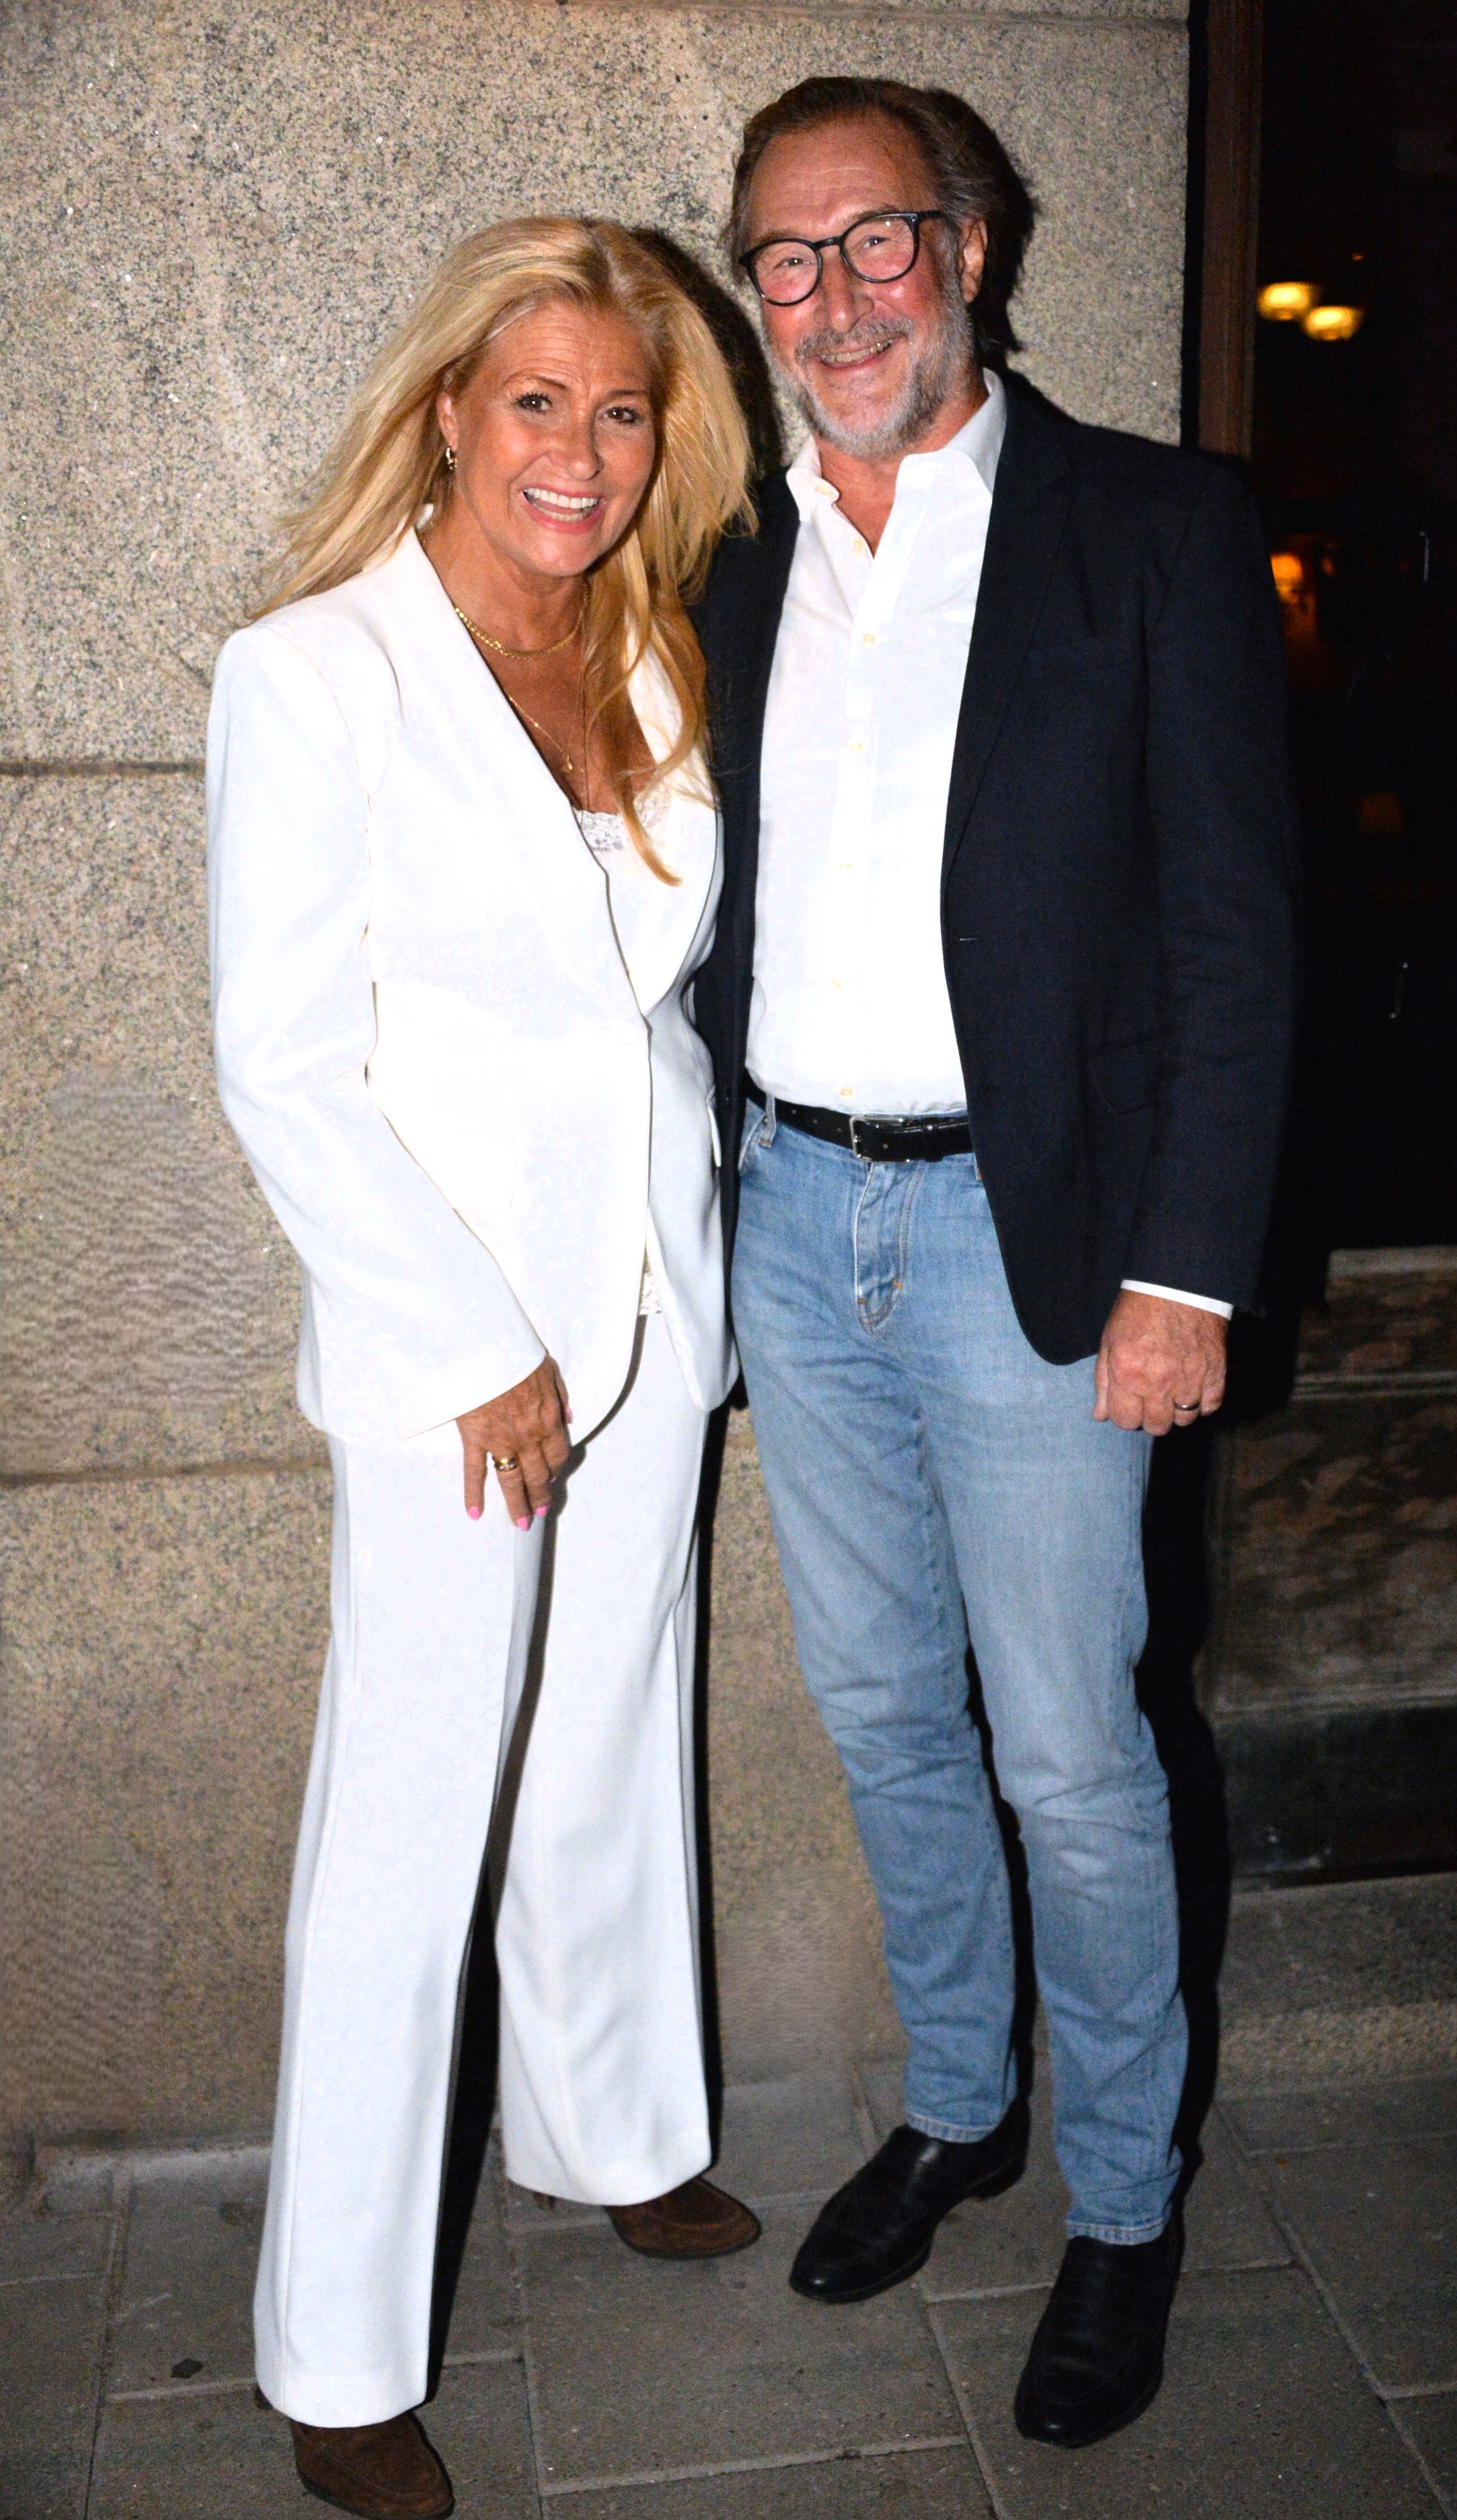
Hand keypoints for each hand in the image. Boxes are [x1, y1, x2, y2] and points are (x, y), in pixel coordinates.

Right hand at [457, 1358, 571, 1526]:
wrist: (484, 1350)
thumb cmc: (515, 1354)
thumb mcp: (549, 1370)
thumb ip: (561, 1397)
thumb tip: (569, 1418)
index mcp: (548, 1419)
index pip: (558, 1454)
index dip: (557, 1469)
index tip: (555, 1477)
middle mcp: (528, 1436)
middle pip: (538, 1474)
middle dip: (541, 1495)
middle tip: (541, 1512)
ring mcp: (501, 1441)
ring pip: (512, 1480)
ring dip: (517, 1504)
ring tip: (521, 1522)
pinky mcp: (475, 1439)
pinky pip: (475, 1471)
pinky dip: (474, 1493)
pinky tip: (476, 1512)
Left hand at [1093, 1290, 1226, 1435]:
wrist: (1179, 1284)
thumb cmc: (1139, 1310)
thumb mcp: (1109, 1341)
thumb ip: (1104, 1381)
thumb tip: (1100, 1415)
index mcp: (1128, 1374)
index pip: (1125, 1421)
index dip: (1125, 1415)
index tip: (1129, 1404)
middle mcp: (1159, 1383)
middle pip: (1156, 1426)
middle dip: (1150, 1417)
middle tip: (1151, 1399)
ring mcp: (1190, 1380)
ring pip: (1184, 1421)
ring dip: (1177, 1411)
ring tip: (1173, 1393)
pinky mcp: (1216, 1373)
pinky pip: (1210, 1407)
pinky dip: (1202, 1403)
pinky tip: (1193, 1390)